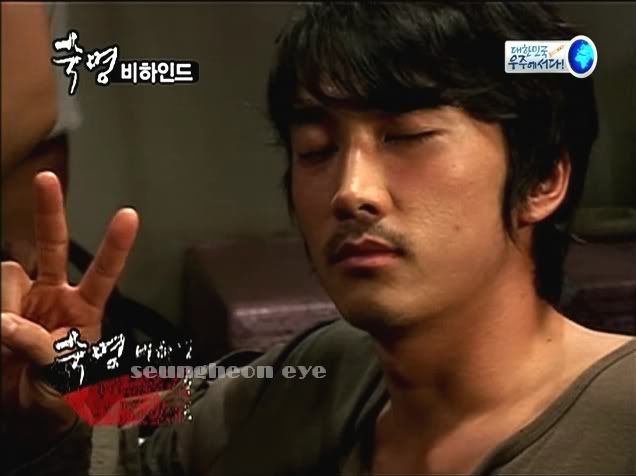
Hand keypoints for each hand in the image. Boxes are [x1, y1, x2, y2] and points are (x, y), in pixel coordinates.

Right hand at [1, 171, 137, 454]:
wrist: (26, 415)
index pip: (103, 272)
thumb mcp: (62, 376)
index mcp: (85, 311)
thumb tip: (3, 323)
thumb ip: (38, 348)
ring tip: (7, 341)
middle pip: (52, 244)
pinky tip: (0, 333)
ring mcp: (24, 299)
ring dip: (5, 303)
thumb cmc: (59, 397)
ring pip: (9, 273)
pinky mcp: (0, 307)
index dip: (115, 246)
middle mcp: (55, 296)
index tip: (129, 215)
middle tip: (46, 178)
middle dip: (50, 210)